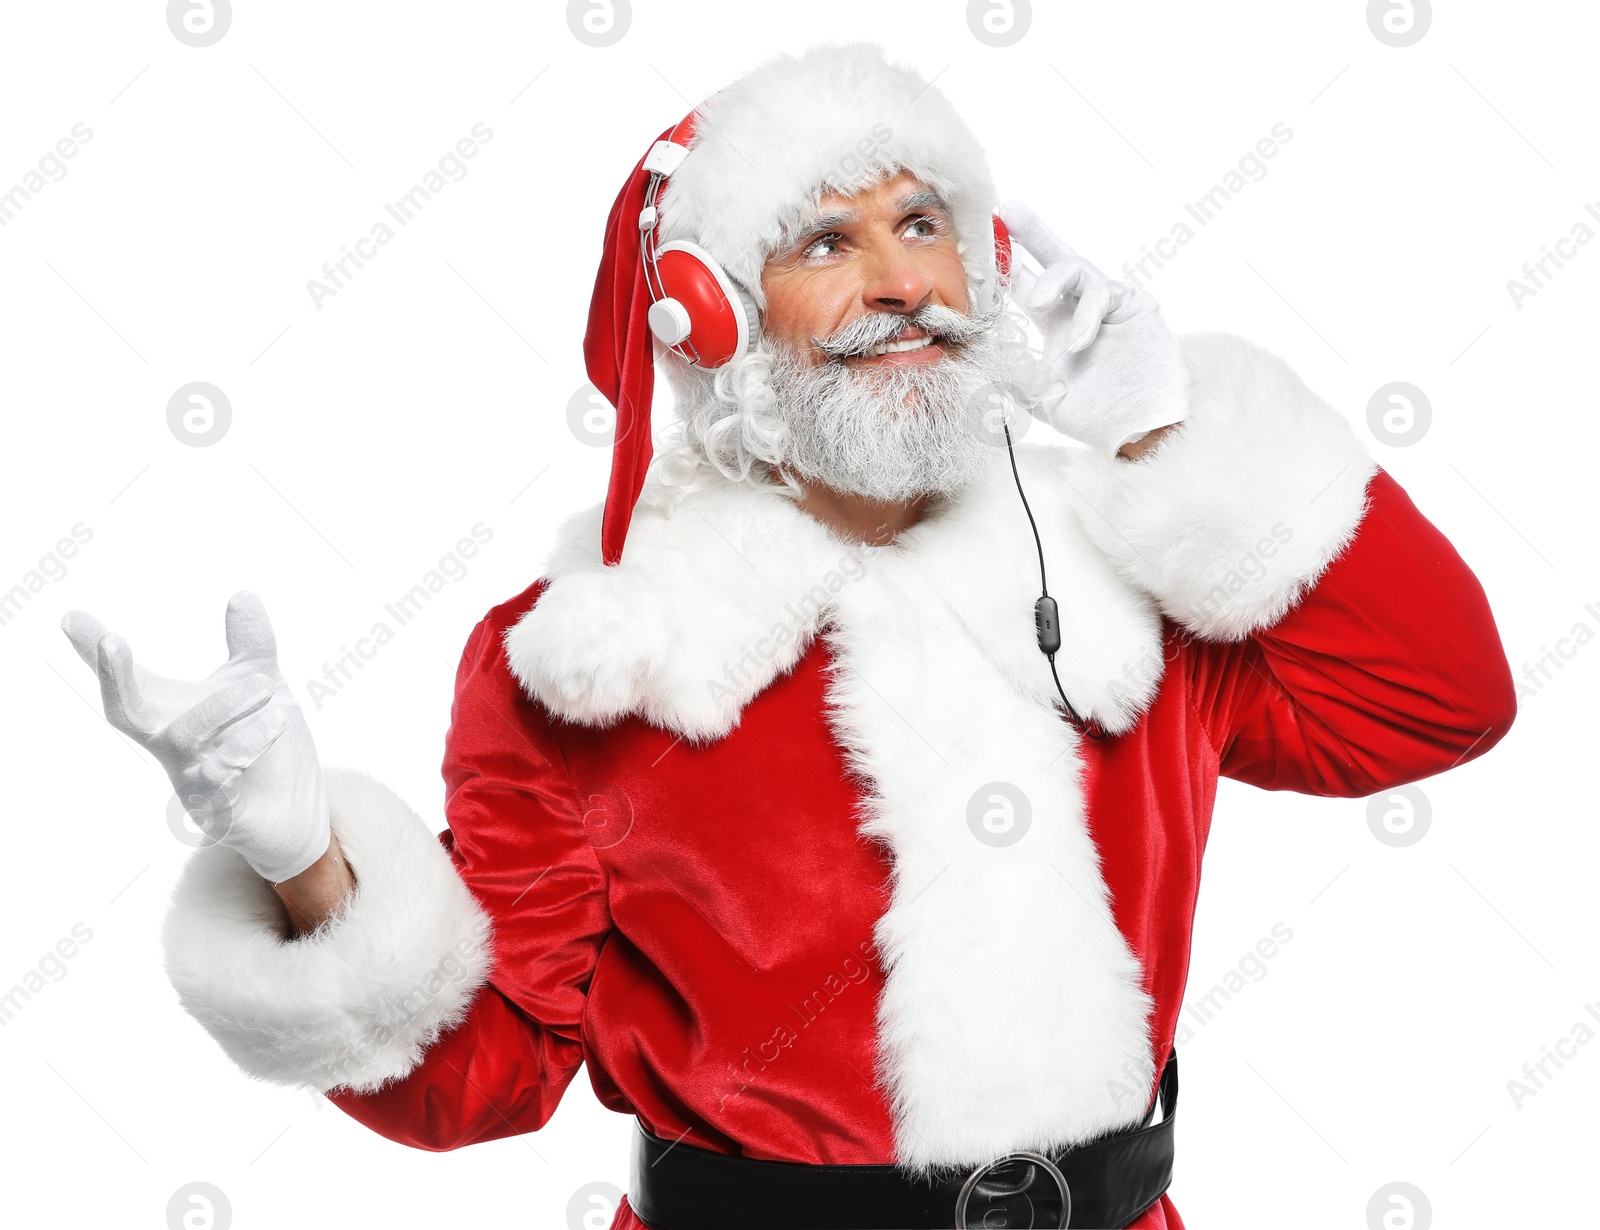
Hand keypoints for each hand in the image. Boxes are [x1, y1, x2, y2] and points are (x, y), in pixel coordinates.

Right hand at [62, 592, 329, 882]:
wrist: (294, 808)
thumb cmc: (262, 741)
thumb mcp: (260, 682)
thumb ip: (250, 643)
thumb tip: (242, 593)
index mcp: (171, 714)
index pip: (129, 682)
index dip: (99, 655)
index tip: (72, 618)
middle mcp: (171, 747)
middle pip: (128, 714)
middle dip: (115, 678)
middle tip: (111, 640)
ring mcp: (191, 781)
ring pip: (188, 739)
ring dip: (224, 706)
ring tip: (264, 682)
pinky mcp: (222, 811)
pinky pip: (222, 779)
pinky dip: (246, 746)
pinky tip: (275, 723)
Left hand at [998, 201, 1188, 457]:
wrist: (1138, 432)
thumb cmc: (1095, 415)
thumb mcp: (1041, 397)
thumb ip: (1012, 377)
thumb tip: (972, 364)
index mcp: (1056, 322)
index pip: (1026, 285)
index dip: (1005, 267)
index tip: (979, 248)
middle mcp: (1081, 307)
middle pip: (1055, 259)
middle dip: (1032, 233)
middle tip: (1008, 211)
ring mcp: (1111, 304)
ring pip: (1079, 270)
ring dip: (1054, 280)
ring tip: (1038, 301)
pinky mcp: (1138, 307)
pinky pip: (1106, 296)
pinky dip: (1087, 317)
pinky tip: (1079, 343)